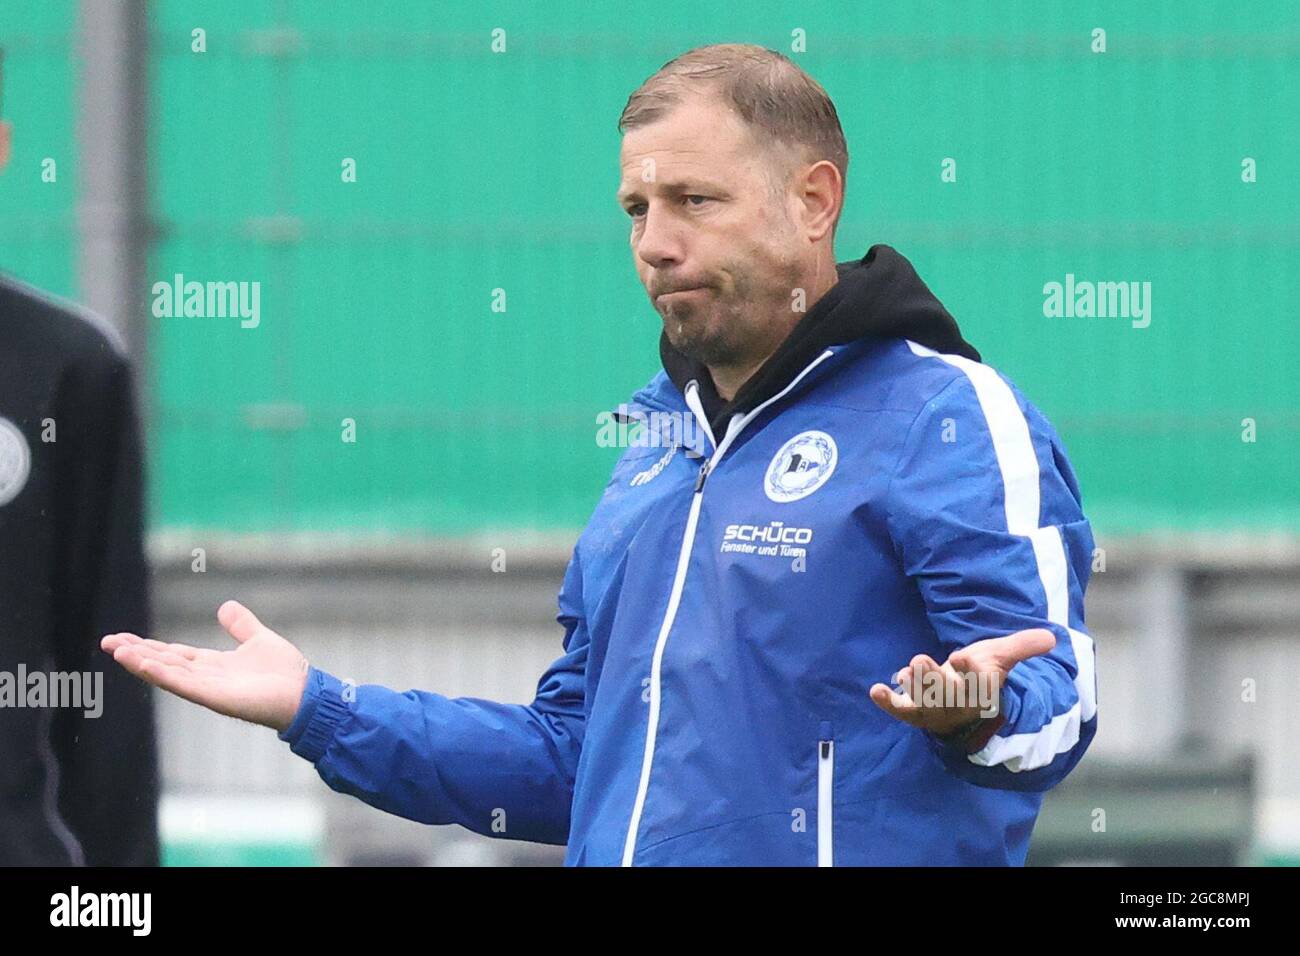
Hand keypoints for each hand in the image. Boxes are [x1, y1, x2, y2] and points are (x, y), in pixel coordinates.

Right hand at [101, 600, 310, 732]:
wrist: (305, 693)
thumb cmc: (286, 673)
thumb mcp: (259, 639)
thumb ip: (241, 625)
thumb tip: (225, 606)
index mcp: (213, 664)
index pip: (173, 654)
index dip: (149, 646)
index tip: (123, 637)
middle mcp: (206, 677)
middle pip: (164, 663)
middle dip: (136, 653)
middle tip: (107, 642)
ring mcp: (208, 689)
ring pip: (168, 674)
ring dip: (142, 663)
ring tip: (116, 650)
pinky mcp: (216, 698)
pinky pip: (184, 685)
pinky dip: (163, 675)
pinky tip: (144, 665)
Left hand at [868, 628, 1056, 736]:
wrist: (960, 706)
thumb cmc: (977, 676)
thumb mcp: (999, 658)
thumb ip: (1022, 646)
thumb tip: (1052, 636)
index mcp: (981, 691)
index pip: (979, 683)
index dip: (970, 672)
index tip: (962, 656)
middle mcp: (958, 704)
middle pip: (948, 696)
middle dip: (935, 680)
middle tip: (920, 661)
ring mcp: (934, 709)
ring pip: (925, 702)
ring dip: (915, 687)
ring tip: (907, 670)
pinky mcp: (913, 711)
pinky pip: (901, 710)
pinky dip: (888, 702)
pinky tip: (875, 690)